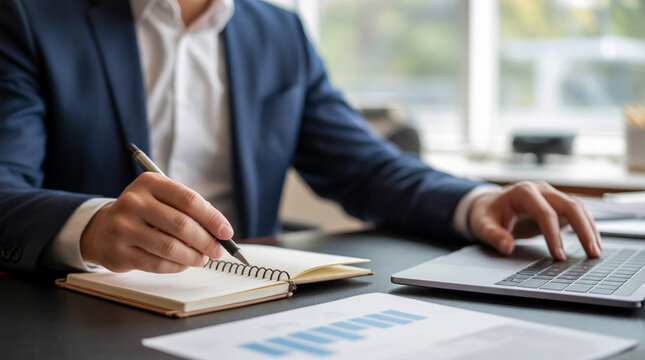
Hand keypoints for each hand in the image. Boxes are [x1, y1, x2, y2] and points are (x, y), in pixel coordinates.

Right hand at [80, 172, 232, 272]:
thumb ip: (189, 211)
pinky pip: (156, 263)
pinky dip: (176, 266)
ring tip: (202, 258)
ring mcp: (122, 226)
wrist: (104, 228)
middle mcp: (134, 201)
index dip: (212, 218)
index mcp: (150, 183)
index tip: (226, 232)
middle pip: (181, 224)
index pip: (189, 200)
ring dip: (193, 256)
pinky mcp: (118, 251)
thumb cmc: (145, 214)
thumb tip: (220, 232)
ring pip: (170, 247)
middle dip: (206, 241)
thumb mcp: (163, 201)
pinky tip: (183, 264)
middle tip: (218, 251)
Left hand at [468, 181, 601, 259]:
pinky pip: (576, 213)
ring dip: (590, 229)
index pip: (545, 213)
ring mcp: (551, 195)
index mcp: (523, 192)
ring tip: (596, 252)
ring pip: (578, 208)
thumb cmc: (486, 214)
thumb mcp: (482, 225)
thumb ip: (493, 236)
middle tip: (592, 253)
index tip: (558, 256)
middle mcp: (541, 190)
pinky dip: (586, 227)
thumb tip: (507, 247)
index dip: (553, 235)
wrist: (488, 204)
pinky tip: (592, 244)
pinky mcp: (557, 204)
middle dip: (583, 229)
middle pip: (570, 206)